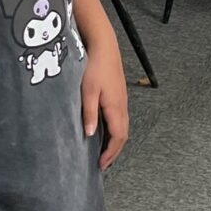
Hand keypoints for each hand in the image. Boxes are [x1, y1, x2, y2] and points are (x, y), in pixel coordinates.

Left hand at [82, 38, 128, 169]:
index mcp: (115, 107)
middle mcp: (122, 106)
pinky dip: (115, 130)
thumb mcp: (87, 91)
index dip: (111, 153)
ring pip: (123, 126)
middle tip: (103, 162)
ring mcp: (122, 100)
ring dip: (115, 141)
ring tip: (103, 150)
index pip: (118, 137)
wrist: (104, 45)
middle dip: (114, 151)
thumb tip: (89, 134)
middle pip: (123, 135)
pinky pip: (120, 118)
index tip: (102, 164)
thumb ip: (89, 113)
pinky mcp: (119, 94)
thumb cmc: (95, 66)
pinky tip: (105, 130)